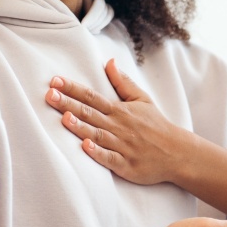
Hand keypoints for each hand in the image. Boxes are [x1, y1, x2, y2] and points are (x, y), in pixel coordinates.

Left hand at [45, 59, 193, 184]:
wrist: (177, 152)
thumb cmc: (157, 126)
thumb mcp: (142, 99)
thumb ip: (123, 82)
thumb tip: (109, 62)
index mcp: (120, 110)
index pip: (92, 96)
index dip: (73, 88)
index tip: (55, 81)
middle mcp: (118, 126)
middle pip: (89, 113)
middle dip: (68, 104)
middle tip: (49, 95)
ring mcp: (122, 146)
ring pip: (97, 134)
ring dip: (80, 126)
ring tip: (64, 117)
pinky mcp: (126, 164)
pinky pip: (109, 158)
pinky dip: (98, 153)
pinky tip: (85, 147)